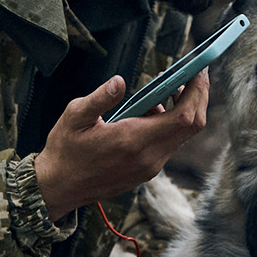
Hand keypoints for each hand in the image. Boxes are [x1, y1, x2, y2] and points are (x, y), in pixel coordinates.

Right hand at [34, 72, 210, 220]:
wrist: (59, 188)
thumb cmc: (65, 150)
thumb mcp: (75, 117)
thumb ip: (100, 98)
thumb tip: (120, 81)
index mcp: (133, 141)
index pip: (183, 117)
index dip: (197, 91)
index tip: (198, 68)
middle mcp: (149, 157)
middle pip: (191, 126)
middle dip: (198, 96)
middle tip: (193, 72)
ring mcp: (150, 167)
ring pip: (182, 135)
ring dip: (183, 108)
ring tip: (167, 85)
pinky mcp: (147, 171)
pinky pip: (169, 143)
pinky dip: (170, 123)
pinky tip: (153, 108)